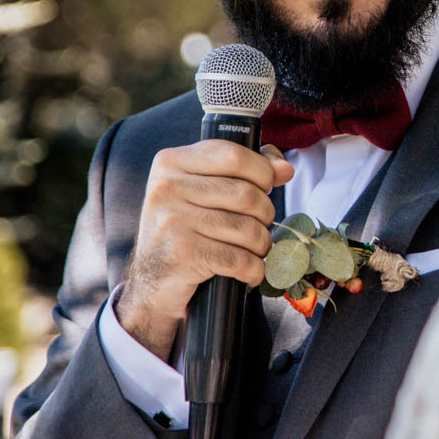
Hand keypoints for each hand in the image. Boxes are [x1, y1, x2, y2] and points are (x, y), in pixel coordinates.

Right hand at [116, 141, 292, 358]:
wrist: (153, 284)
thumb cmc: (187, 231)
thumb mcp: (205, 191)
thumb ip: (244, 170)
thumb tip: (285, 168)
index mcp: (170, 162)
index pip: (234, 155)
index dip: (262, 171)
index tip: (266, 187)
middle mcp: (166, 187)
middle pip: (246, 194)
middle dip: (264, 214)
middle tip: (257, 227)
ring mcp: (171, 221)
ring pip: (247, 228)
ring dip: (261, 245)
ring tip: (253, 251)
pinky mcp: (181, 254)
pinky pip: (239, 259)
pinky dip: (253, 269)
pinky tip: (247, 272)